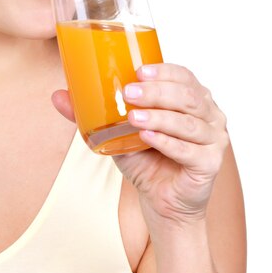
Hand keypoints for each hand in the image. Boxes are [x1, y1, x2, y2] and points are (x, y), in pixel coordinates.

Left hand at [52, 63, 229, 227]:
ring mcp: (214, 139)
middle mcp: (209, 114)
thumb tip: (57, 95)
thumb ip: (92, 114)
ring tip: (133, 117)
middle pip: (187, 96)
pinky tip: (147, 138)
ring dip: (159, 117)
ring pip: (187, 122)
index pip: (183, 76)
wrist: (162, 202)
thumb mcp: (117, 132)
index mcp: (192, 98)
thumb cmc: (146, 160)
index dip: (163, 71)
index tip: (138, 70)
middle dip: (157, 92)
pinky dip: (167, 143)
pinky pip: (189, 150)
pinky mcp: (210, 164)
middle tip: (129, 92)